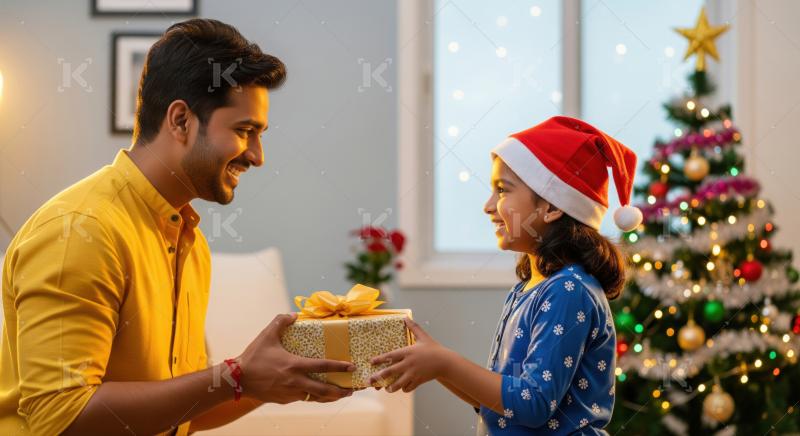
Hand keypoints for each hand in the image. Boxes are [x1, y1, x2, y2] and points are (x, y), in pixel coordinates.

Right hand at [236, 313, 354, 402]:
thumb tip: (294, 314)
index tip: (351, 367)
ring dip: (328, 397)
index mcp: (294, 365)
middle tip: (351, 389)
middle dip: (340, 391)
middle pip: (324, 391)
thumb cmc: (253, 357)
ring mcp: (290, 394)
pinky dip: (311, 397)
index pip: (322, 366)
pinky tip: (315, 393)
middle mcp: (295, 382)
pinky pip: (302, 399)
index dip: (339, 367)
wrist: (237, 380)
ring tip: (338, 394)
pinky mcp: (284, 400)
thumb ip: (281, 321)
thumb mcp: (267, 335)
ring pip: (315, 398)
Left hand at [368, 318, 449, 392]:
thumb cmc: (434, 348)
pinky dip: (404, 389)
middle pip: (390, 372)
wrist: (446, 362)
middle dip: (378, 377)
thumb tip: (406, 317)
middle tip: (370, 380)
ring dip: (391, 387)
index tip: (371, 362)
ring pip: (397, 384)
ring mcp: (413, 373)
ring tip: (387, 388)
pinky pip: (408, 388)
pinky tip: (402, 387)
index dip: (379, 359)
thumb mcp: (423, 336)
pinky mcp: (419, 381)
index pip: (390, 355)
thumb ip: (413, 327)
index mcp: (408, 352)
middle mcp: (408, 363)